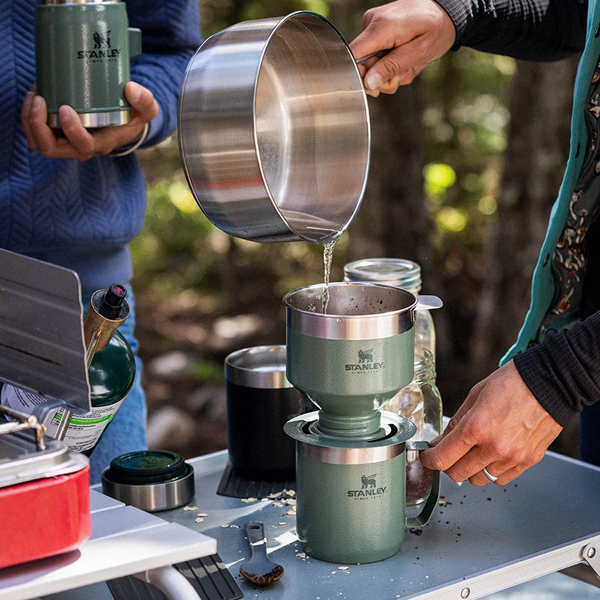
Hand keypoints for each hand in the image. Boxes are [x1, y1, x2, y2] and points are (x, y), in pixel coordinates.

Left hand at [21, 82, 158, 160]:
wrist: (124, 125)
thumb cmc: (133, 117)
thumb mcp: (146, 110)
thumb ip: (144, 100)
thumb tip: (130, 89)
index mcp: (101, 144)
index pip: (83, 145)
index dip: (71, 130)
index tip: (65, 107)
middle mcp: (81, 148)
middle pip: (51, 148)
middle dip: (38, 126)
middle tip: (38, 99)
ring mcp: (66, 143)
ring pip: (39, 142)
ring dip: (29, 121)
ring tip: (34, 94)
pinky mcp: (57, 135)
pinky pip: (36, 134)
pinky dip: (28, 117)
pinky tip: (34, 96)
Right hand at [350, 0, 455, 96]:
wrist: (446, 11)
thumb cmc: (438, 27)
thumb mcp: (419, 53)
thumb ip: (392, 67)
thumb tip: (369, 83)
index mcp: (381, 27)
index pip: (353, 56)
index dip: (360, 76)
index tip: (376, 85)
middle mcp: (372, 23)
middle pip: (362, 64)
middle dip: (383, 77)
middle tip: (403, 74)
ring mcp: (374, 25)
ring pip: (371, 63)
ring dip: (390, 72)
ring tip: (408, 64)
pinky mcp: (377, 30)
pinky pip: (377, 55)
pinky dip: (391, 62)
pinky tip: (405, 57)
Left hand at [420, 360, 562, 485]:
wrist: (551, 384)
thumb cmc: (513, 383)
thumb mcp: (474, 396)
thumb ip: (455, 423)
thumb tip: (440, 442)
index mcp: (476, 428)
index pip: (442, 459)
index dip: (429, 460)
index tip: (427, 456)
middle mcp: (494, 447)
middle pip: (457, 474)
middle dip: (448, 464)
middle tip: (449, 452)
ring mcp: (512, 457)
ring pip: (479, 480)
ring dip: (471, 469)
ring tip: (474, 450)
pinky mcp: (528, 461)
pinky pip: (501, 479)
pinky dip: (492, 471)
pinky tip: (492, 455)